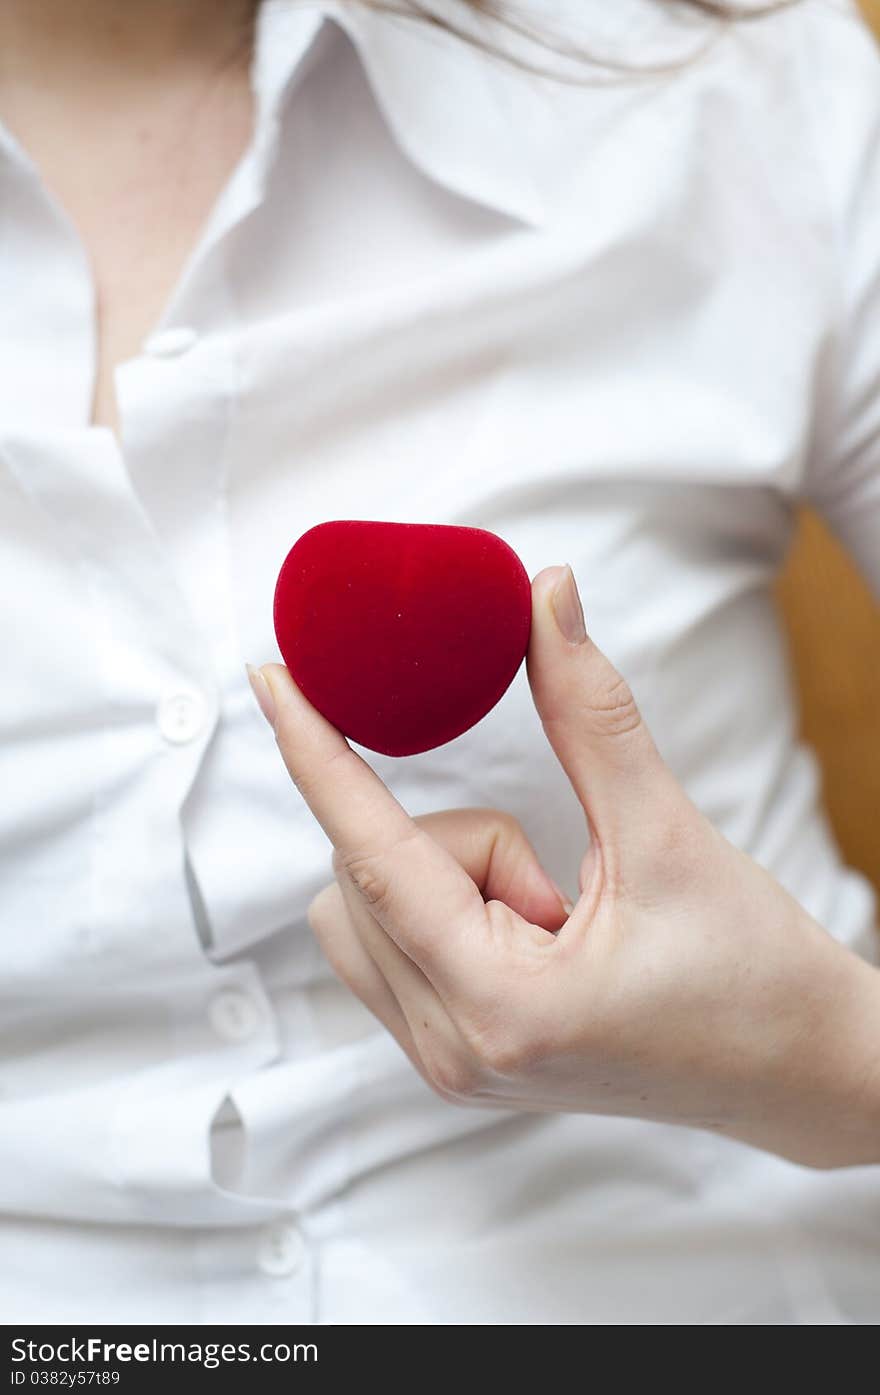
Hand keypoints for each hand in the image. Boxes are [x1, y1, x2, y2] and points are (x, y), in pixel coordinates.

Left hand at [249, 566, 879, 1166]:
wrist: (798, 1072)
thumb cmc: (753, 973)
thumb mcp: (667, 835)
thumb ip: (589, 712)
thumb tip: (544, 599)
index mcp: (501, 1006)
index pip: (372, 853)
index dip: (316, 753)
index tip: (273, 678)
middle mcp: (453, 1049)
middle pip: (362, 878)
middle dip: (451, 839)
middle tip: (556, 873)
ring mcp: (448, 1065)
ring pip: (362, 910)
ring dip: (438, 873)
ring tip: (548, 907)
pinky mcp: (455, 1058)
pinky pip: (387, 945)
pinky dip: (434, 902)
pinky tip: (523, 924)